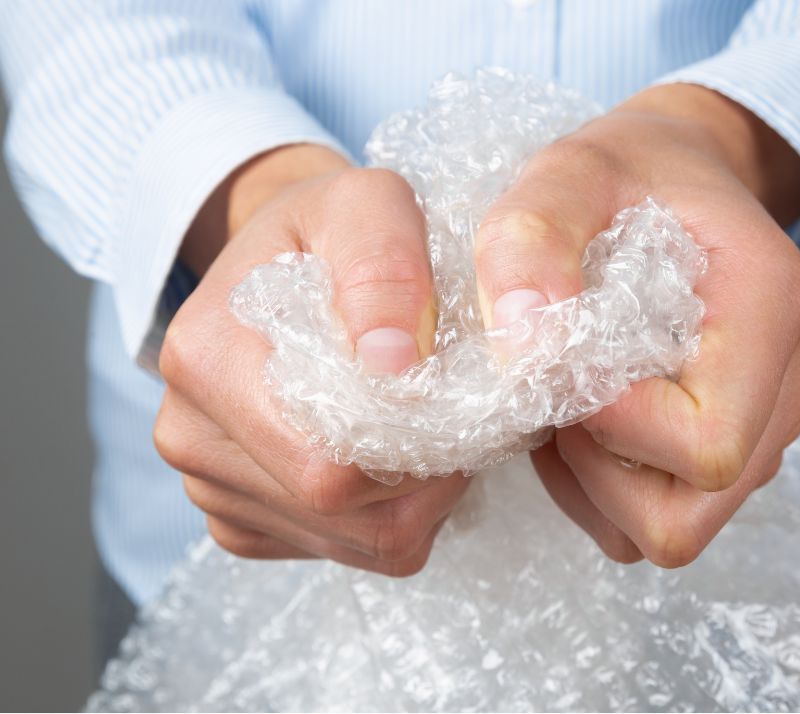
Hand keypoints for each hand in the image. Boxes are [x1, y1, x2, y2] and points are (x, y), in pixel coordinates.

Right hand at [154, 145, 467, 574]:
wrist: (283, 256)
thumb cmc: (331, 227)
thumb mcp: (368, 204)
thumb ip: (384, 269)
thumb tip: (391, 369)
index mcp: (207, 361)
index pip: (330, 468)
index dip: (417, 451)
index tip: (453, 401)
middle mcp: (190, 435)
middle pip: (342, 515)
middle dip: (422, 476)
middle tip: (449, 413)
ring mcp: (208, 485)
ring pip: (352, 543)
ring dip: (410, 496)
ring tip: (416, 423)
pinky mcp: (238, 516)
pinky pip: (340, 550)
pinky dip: (384, 514)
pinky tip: (383, 451)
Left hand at [474, 84, 799, 566]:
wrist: (682, 173)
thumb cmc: (631, 170)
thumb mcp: (570, 172)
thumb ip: (533, 239)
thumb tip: (522, 344)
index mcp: (769, 311)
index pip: (704, 444)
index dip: (612, 425)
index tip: (565, 364)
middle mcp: (791, 381)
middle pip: (690, 512)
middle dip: (598, 469)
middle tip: (562, 391)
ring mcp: (773, 422)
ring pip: (672, 525)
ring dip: (596, 479)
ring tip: (572, 398)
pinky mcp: (742, 442)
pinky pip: (662, 517)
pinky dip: (605, 487)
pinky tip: (586, 420)